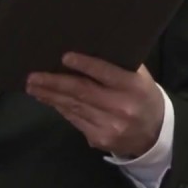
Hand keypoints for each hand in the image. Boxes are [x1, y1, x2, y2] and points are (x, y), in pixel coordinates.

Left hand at [26, 53, 163, 158]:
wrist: (155, 134)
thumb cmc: (143, 96)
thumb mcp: (140, 77)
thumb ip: (119, 65)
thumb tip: (87, 48)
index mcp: (133, 87)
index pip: (105, 74)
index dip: (84, 65)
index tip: (64, 57)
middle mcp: (121, 107)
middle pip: (82, 92)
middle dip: (54, 83)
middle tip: (33, 76)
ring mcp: (109, 126)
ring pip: (74, 107)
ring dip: (50, 96)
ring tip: (33, 86)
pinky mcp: (99, 139)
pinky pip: (75, 120)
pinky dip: (60, 108)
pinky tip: (48, 99)